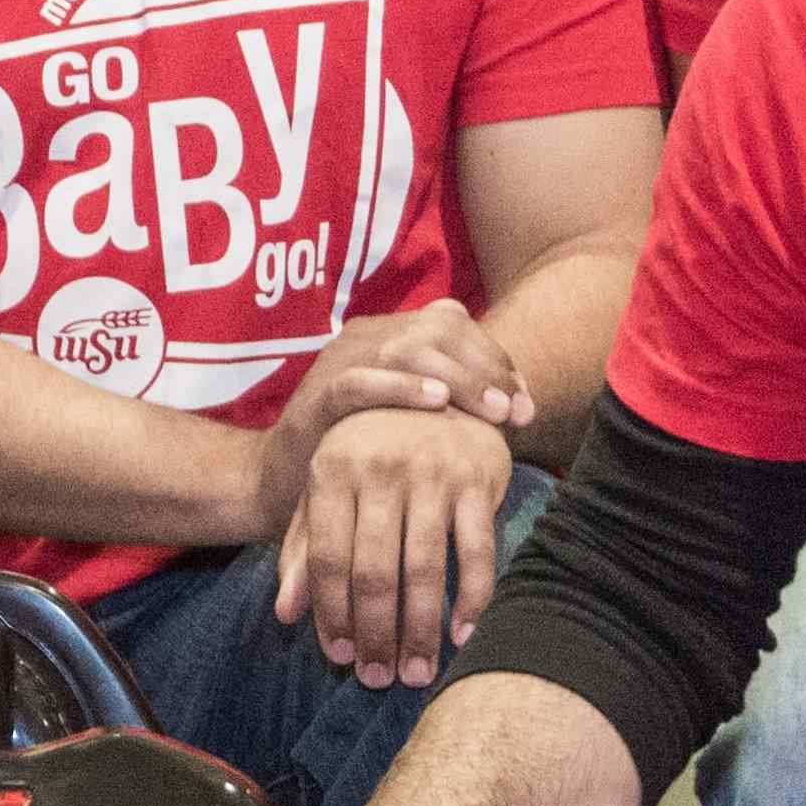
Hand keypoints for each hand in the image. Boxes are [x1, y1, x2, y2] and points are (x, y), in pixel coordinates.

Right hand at [245, 303, 533, 536]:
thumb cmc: (362, 452)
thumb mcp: (414, 419)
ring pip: (407, 347)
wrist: (281, 480)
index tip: (524, 403)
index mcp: (392, 334)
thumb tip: (522, 407)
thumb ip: (458, 404)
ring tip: (491, 410)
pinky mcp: (317, 396)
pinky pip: (360, 381)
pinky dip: (401, 387)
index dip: (496, 359)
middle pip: (438, 328)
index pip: (455, 325)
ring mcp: (340, 361)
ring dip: (458, 377)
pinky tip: (437, 402)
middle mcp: (367, 337)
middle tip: (515, 411)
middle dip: (485, 368)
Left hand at [276, 403, 517, 685]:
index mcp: (333, 470)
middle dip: (375, 635)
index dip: (331, 614)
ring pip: (423, 570)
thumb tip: (285, 615)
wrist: (446, 392)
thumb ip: (303, 548)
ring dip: (420, 631)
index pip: (326, 558)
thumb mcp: (328, 487)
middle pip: (373, 572)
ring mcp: (432, 473)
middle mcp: (380, 469)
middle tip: (380, 678)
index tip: (338, 657)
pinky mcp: (478, 480)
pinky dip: (471, 599)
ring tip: (417, 671)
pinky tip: (461, 634)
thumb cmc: (374, 452)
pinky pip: (476, 552)